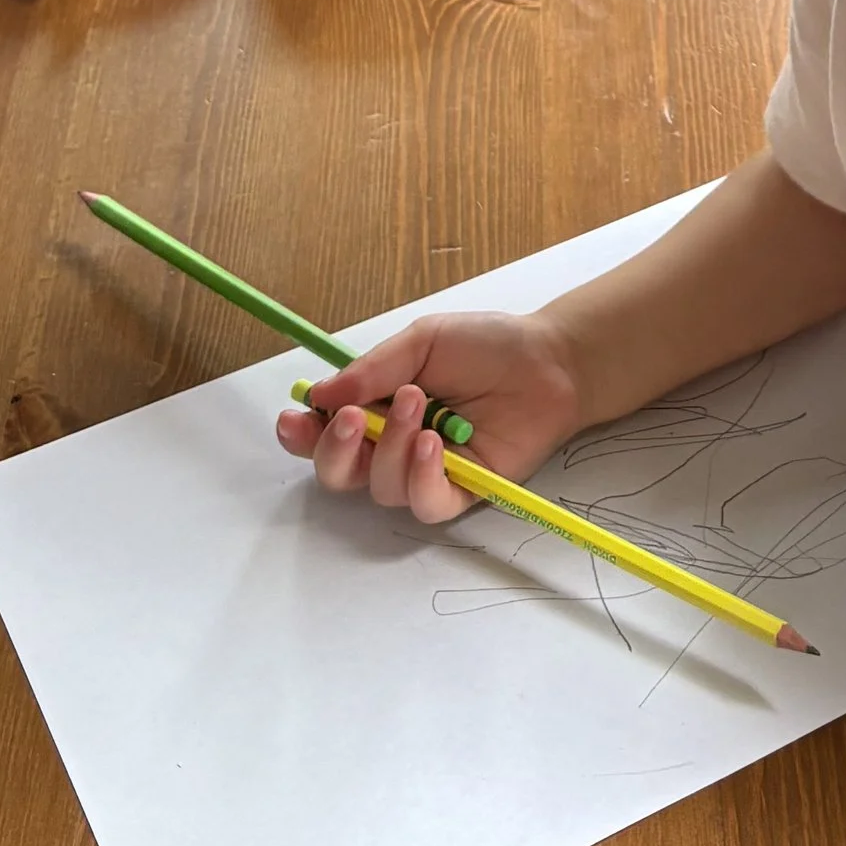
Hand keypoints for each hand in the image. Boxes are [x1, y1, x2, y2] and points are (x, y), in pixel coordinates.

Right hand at [277, 308, 582, 521]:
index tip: (296, 417)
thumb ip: (372, 370)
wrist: (548, 361)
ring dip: (390, 446)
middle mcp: (394, 445)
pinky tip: (433, 444)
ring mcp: (426, 472)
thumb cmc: (486, 346)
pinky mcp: (462, 492)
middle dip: (333, 450)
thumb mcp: (423, 341)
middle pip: (340, 473)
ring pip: (381, 487)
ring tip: (418, 404)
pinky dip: (420, 477)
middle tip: (350, 418)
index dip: (303, 434)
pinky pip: (424, 504)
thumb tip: (320, 394)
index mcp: (376, 407)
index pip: (324, 433)